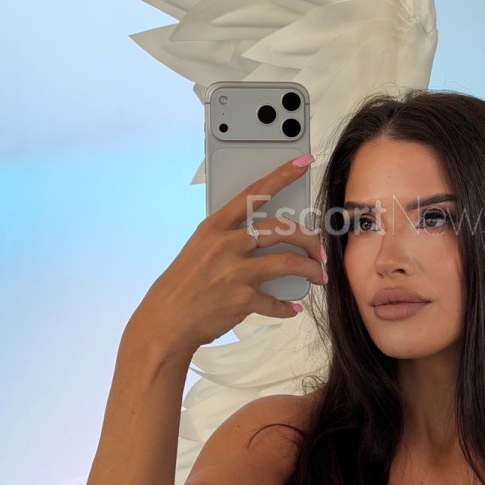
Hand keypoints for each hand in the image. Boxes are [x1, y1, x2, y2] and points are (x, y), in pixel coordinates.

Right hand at [130, 157, 325, 354]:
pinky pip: (277, 301)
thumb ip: (229, 238)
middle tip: (319, 250)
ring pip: (289, 262)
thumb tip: (263, 238)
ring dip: (311, 270)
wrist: (164, 322)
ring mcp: (235, 272)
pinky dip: (288, 307)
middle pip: (282, 229)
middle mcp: (226, 244)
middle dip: (309, 238)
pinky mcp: (242, 299)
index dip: (281, 175)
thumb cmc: (182, 285)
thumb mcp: (200, 249)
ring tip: (318, 276)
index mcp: (214, 226)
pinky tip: (292, 307)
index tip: (303, 162)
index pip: (254, 193)